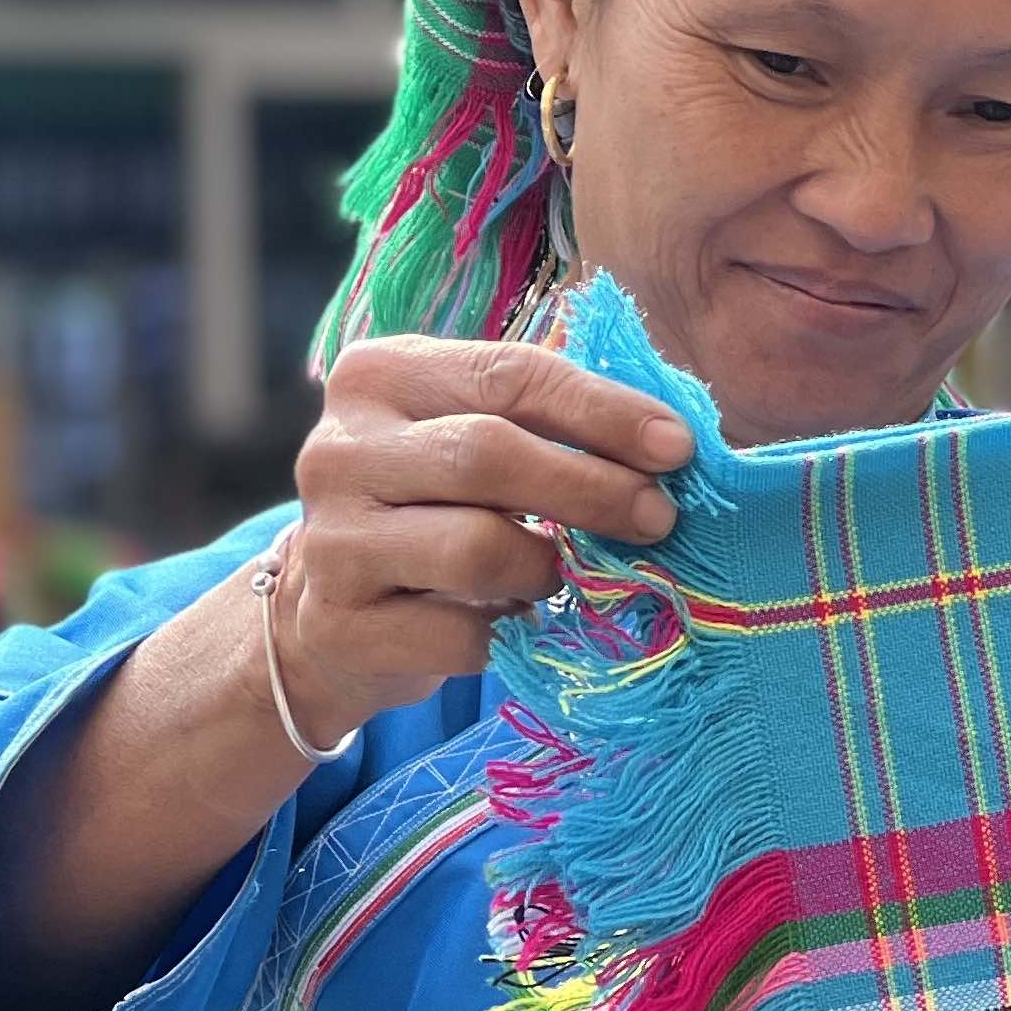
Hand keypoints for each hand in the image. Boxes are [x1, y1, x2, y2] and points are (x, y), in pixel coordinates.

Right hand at [272, 334, 695, 743]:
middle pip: (487, 454)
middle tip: (659, 518)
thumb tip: (669, 445)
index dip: (603, 411)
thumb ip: (549, 427)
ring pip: (475, 549)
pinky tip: (515, 623)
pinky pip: (459, 635)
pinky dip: (509, 633)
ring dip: (545, 568)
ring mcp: (332, 540)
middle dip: (592, 488)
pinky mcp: (339, 625)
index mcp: (380, 375)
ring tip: (564, 576)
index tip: (678, 447)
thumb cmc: (432, 509)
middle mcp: (340, 448)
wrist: (334, 613)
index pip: (509, 376)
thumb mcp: (473, 441)